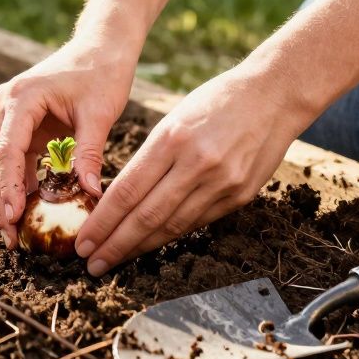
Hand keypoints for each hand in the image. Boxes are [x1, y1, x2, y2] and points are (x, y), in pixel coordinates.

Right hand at [0, 38, 135, 247]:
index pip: (6, 150)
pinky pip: (12, 159)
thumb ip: (89, 152)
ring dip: (4, 196)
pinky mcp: (19, 124)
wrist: (101, 46)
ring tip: (15, 232)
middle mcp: (6, 105)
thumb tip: (90, 193)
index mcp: (21, 98)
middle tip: (11, 237)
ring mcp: (9, 114)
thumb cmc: (101, 72)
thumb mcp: (100, 113)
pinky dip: (18, 184)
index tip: (14, 218)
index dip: (9, 187)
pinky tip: (28, 210)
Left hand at [73, 63, 316, 275]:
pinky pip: (197, 222)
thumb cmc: (216, 101)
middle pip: (147, 216)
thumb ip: (151, 158)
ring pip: (172, 226)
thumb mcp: (174, 118)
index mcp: (172, 138)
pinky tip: (150, 244)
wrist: (274, 96)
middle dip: (115, 244)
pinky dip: (170, 236)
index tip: (83, 241)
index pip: (128, 190)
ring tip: (115, 259)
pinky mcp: (240, 196)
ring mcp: (222, 183)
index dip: (102, 221)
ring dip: (140, 247)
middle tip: (91, 263)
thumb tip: (122, 198)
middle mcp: (196, 164)